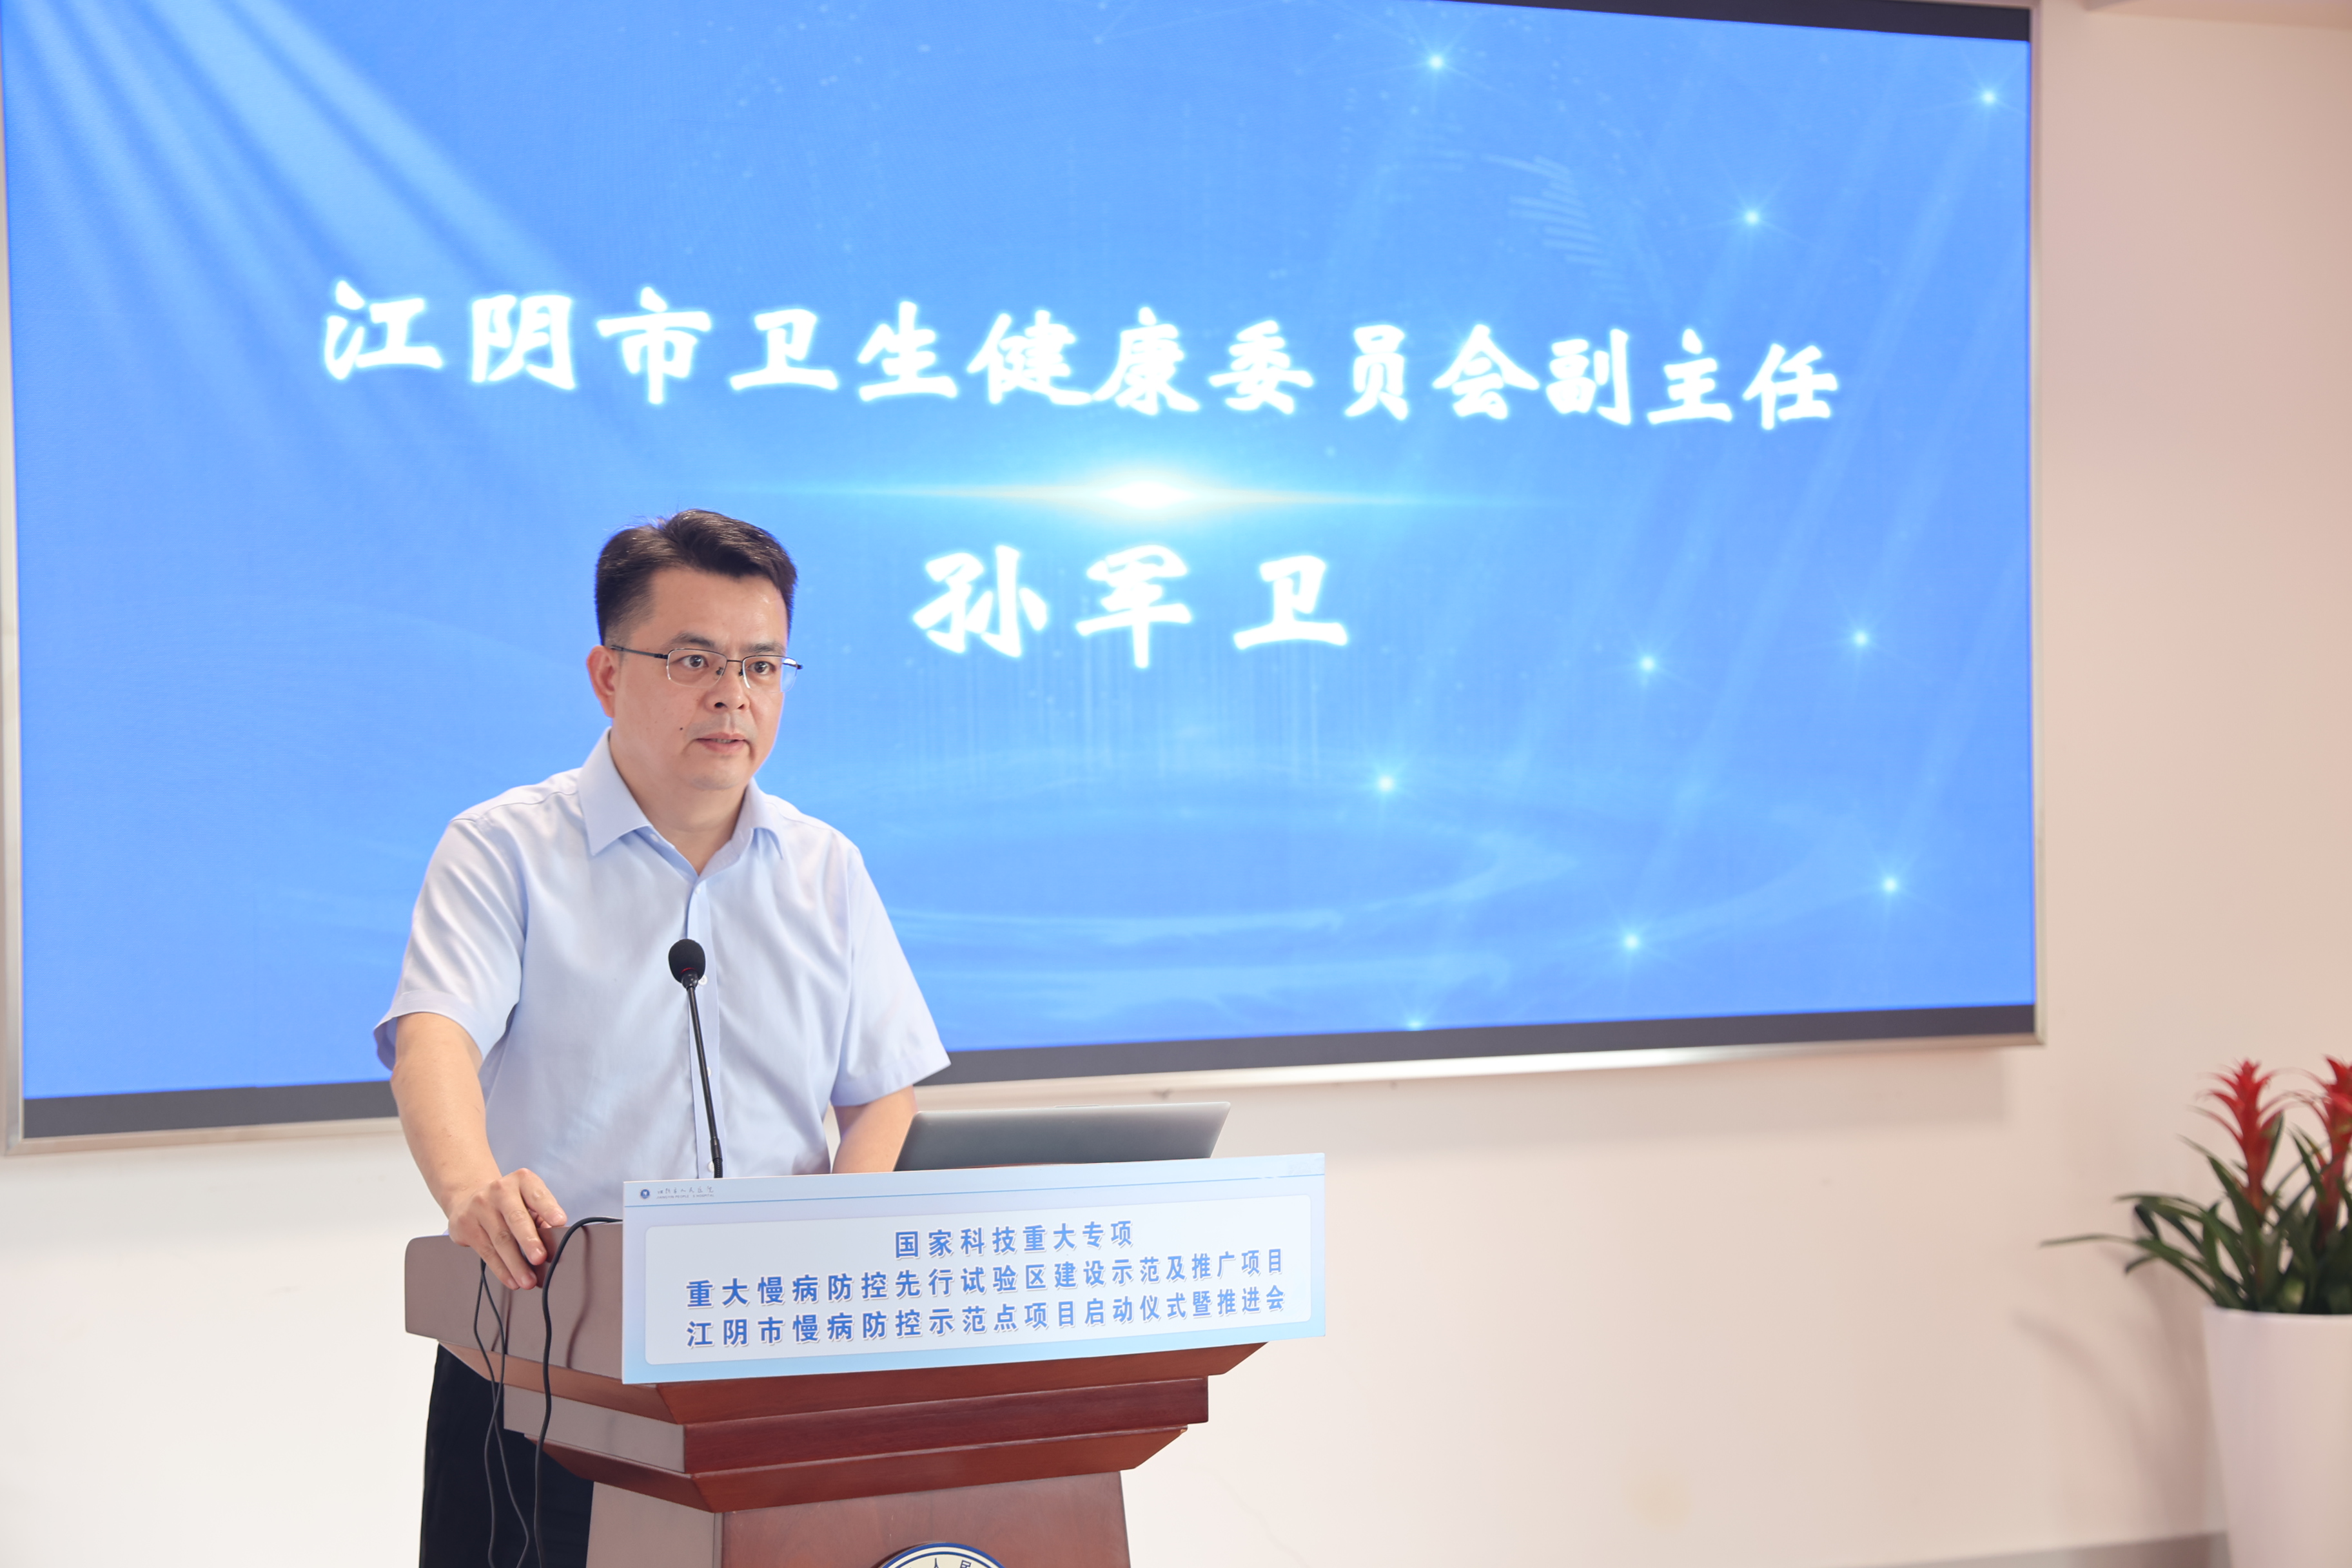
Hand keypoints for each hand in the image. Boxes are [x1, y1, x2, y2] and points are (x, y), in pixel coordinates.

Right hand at [445, 1168, 567, 1289]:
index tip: (560, 1222)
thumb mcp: (528, 1200)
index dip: (549, 1208)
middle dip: (529, 1241)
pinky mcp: (465, 1224)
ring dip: (516, 1264)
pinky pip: (486, 1252)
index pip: (537, 1194)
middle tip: (540, 1258)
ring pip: (500, 1240)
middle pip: (516, 1218)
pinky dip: (501, 1269)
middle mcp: (500, 1190)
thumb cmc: (510, 1202)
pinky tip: (512, 1280)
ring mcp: (480, 1206)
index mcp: (522, 1180)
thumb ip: (542, 1217)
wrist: (470, 1197)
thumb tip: (556, 1243)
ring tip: (528, 1280)